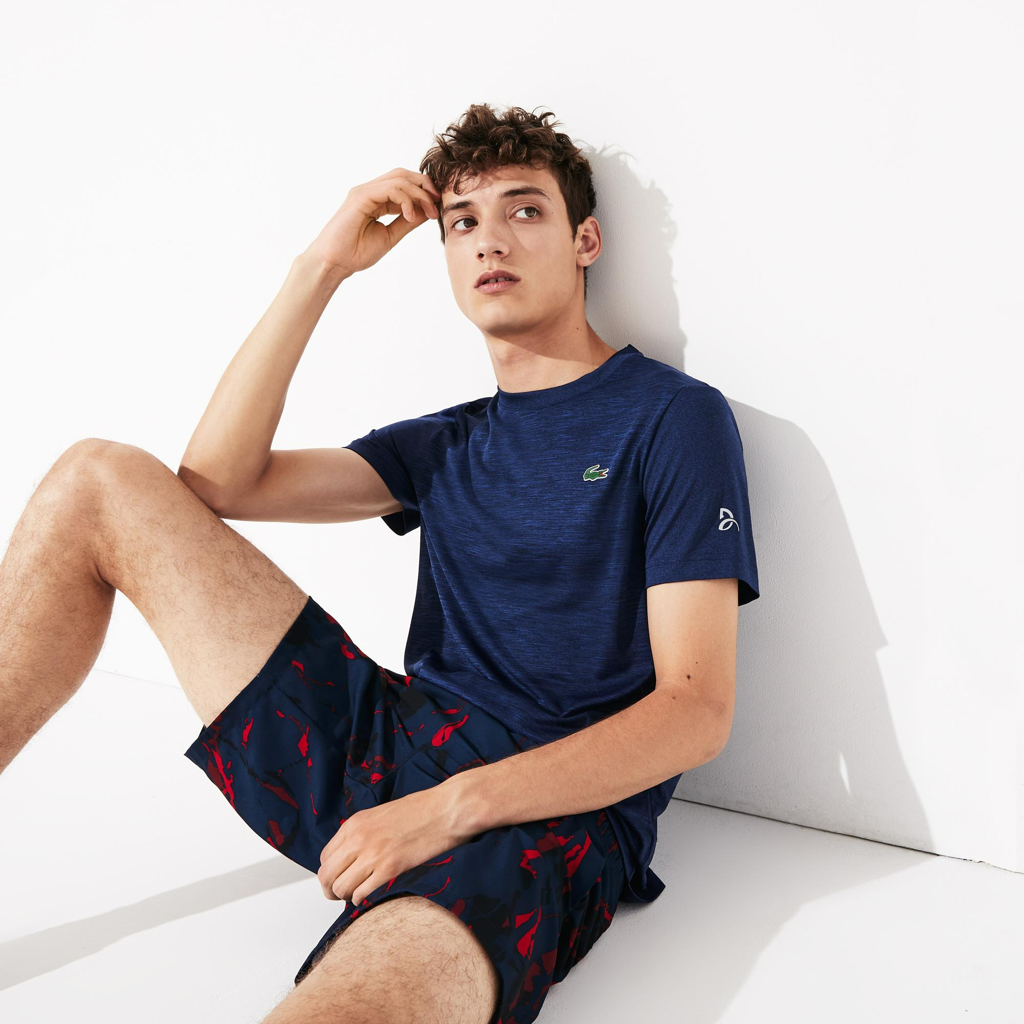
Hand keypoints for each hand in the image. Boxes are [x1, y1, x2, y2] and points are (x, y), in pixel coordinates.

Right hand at [303, 167, 442, 279]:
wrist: (334, 263)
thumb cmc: (356, 253)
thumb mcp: (390, 235)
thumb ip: (407, 222)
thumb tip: (427, 211)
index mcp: (376, 199)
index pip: (404, 184)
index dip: (423, 192)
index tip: (436, 208)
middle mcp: (369, 191)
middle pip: (403, 175)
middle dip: (425, 186)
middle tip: (438, 204)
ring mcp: (364, 192)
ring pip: (399, 179)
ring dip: (419, 194)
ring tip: (428, 212)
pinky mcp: (360, 197)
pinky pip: (389, 189)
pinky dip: (405, 200)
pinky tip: (410, 216)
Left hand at [317, 780, 476, 907]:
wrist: (446, 809)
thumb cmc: (421, 810)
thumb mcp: (381, 815)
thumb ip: (363, 833)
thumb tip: (353, 855)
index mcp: (355, 823)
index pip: (325, 857)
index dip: (329, 872)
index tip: (338, 877)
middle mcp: (358, 838)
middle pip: (327, 875)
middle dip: (330, 890)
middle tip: (339, 895)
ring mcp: (373, 853)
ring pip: (340, 887)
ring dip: (344, 896)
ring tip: (354, 896)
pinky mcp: (389, 868)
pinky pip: (360, 893)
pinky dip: (359, 900)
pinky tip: (367, 896)